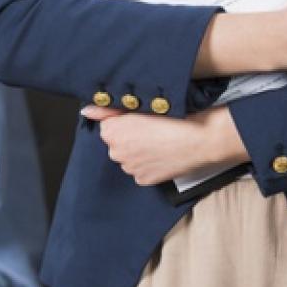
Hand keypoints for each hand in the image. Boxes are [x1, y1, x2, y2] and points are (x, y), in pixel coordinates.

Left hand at [82, 105, 247, 184]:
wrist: (199, 139)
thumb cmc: (174, 119)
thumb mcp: (141, 107)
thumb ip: (109, 109)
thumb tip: (87, 111)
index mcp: (111, 131)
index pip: (108, 126)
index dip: (125, 122)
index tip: (140, 120)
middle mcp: (115, 152)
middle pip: (117, 143)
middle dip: (130, 138)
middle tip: (151, 130)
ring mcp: (129, 168)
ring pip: (129, 158)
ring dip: (139, 152)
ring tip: (160, 142)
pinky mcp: (143, 180)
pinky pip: (140, 171)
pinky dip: (149, 165)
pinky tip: (162, 155)